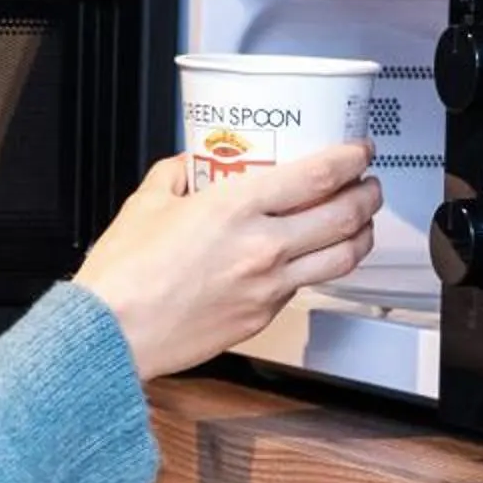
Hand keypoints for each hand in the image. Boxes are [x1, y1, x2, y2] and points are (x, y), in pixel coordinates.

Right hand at [71, 143, 381, 381]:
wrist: (113, 332)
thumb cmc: (124, 275)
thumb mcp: (146, 203)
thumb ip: (174, 174)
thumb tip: (189, 164)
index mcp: (236, 209)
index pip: (319, 176)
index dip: (352, 158)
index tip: (359, 151)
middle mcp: (263, 248)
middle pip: (346, 216)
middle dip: (368, 195)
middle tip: (368, 184)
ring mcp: (268, 287)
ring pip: (342, 259)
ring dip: (361, 235)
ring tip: (360, 223)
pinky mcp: (262, 318)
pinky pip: (305, 288)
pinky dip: (319, 268)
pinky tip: (311, 259)